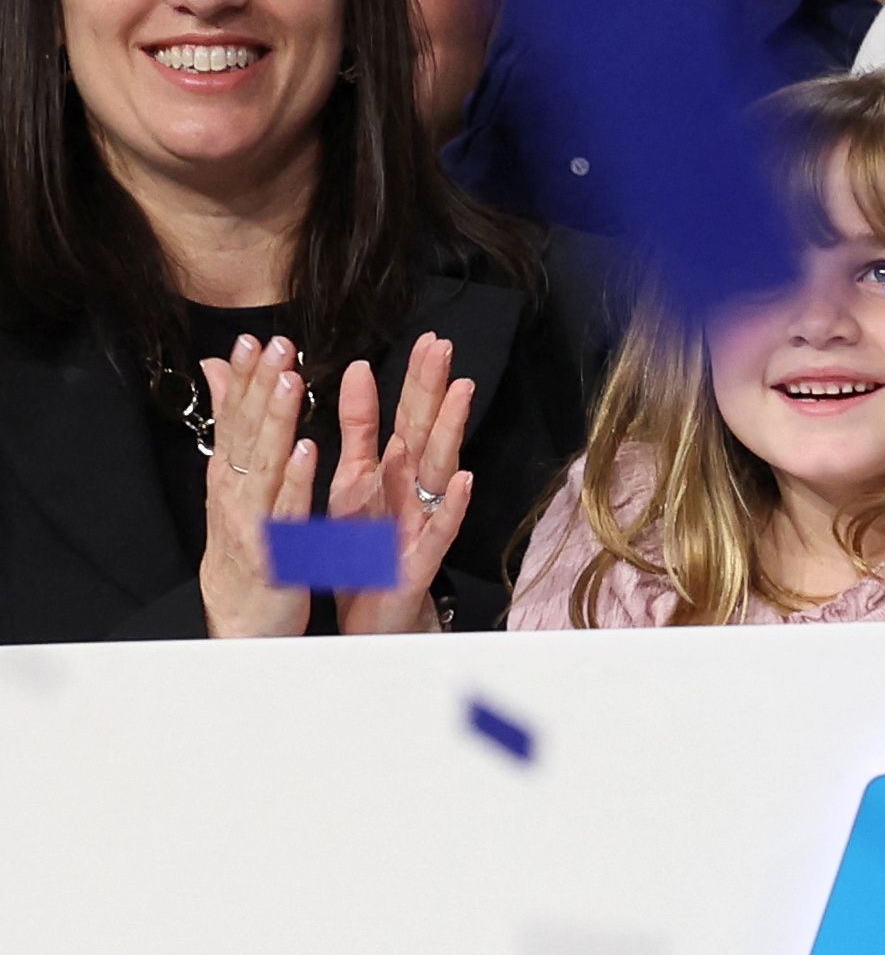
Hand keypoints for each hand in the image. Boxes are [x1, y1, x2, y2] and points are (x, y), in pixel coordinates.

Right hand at [195, 337, 315, 639]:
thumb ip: (235, 430)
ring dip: (277, 421)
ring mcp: (253, 522)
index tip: (253, 338)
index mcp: (231, 477)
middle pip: (248, 433)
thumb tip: (218, 374)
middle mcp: (236, 494)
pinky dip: (295, 481)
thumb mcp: (235, 488)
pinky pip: (288, 512)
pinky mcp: (276, 552)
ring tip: (290, 381)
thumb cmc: (245, 546)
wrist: (240, 620)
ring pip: (266, 464)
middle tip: (276, 344)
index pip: (234, 420)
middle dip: (261, 387)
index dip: (242, 380)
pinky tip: (307, 450)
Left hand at [326, 335, 477, 635]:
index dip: (413, 381)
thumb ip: (357, 430)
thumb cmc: (363, 548)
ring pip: (439, 470)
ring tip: (461, 392)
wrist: (368, 614)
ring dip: (450, 432)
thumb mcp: (351, 482)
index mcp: (389, 471)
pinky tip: (464, 480)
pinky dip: (453, 506)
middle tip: (441, 348)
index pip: (404, 418)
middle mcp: (411, 490)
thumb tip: (358, 370)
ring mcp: (421, 521)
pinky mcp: (422, 558)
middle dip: (433, 390)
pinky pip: (441, 529)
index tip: (426, 340)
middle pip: (425, 433)